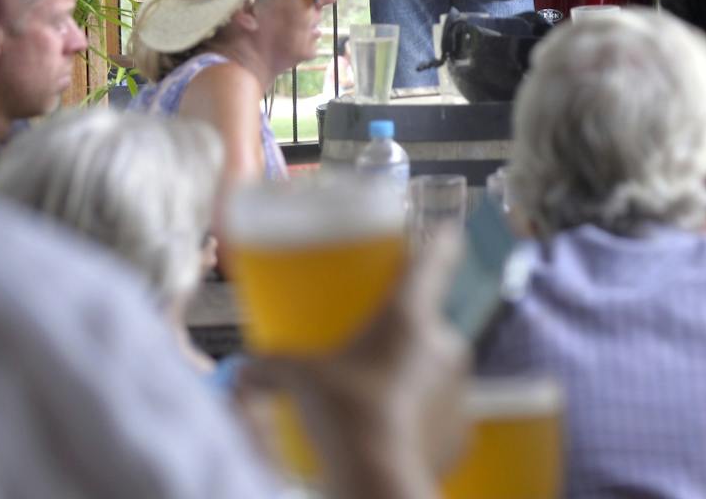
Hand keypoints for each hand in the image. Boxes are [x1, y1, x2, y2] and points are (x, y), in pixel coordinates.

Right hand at [238, 231, 469, 496]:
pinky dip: (418, 415)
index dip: (440, 240)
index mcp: (410, 314)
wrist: (380, 483)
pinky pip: (440, 410)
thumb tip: (244, 368)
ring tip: (375, 392)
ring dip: (411, 373)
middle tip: (373, 342)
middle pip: (431, 320)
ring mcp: (459, 386)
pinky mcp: (461, 429)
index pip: (438, 257)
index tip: (442, 232)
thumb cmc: (344, 417)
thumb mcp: (300, 382)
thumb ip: (270, 367)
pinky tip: (389, 429)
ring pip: (435, 366)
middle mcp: (444, 342)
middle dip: (405, 330)